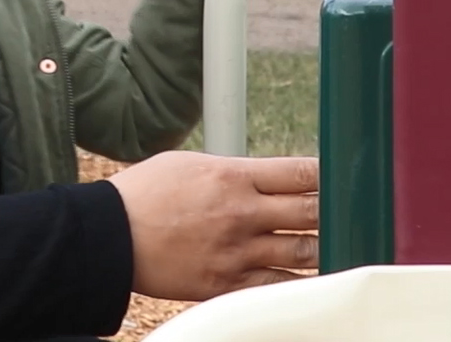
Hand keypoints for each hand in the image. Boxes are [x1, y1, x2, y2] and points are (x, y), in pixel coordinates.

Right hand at [108, 151, 318, 301]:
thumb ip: (231, 170)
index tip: (337, 180)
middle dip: (332, 211)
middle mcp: (241, 213)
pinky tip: (310, 277)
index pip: (301, 173)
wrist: (108, 235)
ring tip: (329, 243)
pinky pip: (279, 286)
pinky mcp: (227, 283)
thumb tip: (262, 177)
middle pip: (312, 211)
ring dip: (323, 246)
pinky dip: (300, 282)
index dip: (328, 176)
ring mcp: (237, 251)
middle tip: (342, 212)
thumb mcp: (187, 164)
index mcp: (232, 176)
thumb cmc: (142, 194)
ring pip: (305, 251)